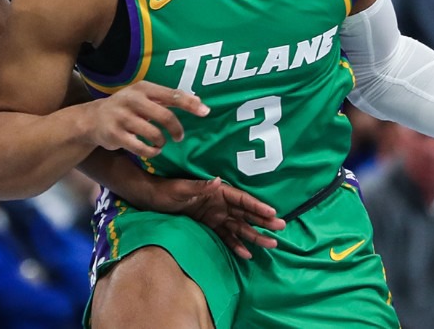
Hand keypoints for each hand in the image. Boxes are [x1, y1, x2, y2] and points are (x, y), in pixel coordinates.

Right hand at [85, 81, 208, 157]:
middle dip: (177, 129)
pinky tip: (152, 150)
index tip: (206, 112)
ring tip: (161, 143)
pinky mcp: (116, 135)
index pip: (172, 94)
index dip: (190, 104)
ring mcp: (123, 118)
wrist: (92, 119)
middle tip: (179, 137)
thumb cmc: (126, 107)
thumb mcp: (143, 96)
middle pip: (165, 116)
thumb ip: (166, 98)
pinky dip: (152, 152)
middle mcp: (133, 100)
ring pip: (154, 134)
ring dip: (162, 142)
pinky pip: (142, 148)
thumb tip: (197, 101)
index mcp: (143, 88)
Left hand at [137, 176, 285, 258]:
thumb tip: (217, 181)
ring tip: (271, 245)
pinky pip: (226, 236)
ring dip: (255, 236)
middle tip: (281, 229)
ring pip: (240, 227)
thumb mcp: (182, 188)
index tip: (273, 213)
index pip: (242, 199)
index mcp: (217, 191)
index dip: (258, 206)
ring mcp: (216, 215)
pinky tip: (247, 253)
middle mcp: (220, 203)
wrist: (152, 199)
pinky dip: (237, 245)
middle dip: (263, 221)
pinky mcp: (209, 226)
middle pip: (246, 213)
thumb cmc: (167, 190)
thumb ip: (199, 186)